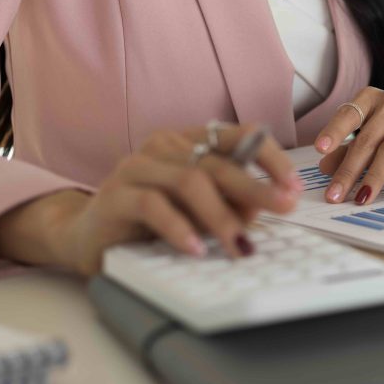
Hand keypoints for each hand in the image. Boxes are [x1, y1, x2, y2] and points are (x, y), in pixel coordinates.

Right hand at [58, 123, 299, 274]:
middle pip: (219, 163)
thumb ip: (233, 203)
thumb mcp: (204, 212)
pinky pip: (152, 205)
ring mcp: (137, 167)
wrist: (89, 237)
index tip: (294, 184)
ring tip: (238, 244)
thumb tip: (269, 206)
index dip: (270, 157)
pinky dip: (179, 228)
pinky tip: (195, 249)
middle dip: (256, 188)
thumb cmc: (154, 222)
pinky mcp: (114, 194)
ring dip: (220, 215)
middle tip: (283, 208)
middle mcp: (165, 146)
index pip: (239, 135)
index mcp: (192, 142)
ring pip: (189, 181)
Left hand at [314, 87, 383, 204]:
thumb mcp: (374, 135)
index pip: (351, 113)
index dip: (335, 130)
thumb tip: (324, 167)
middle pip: (369, 137)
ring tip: (363, 198)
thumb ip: (348, 149)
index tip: (320, 149)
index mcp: (374, 98)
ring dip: (376, 176)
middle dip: (350, 169)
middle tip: (335, 194)